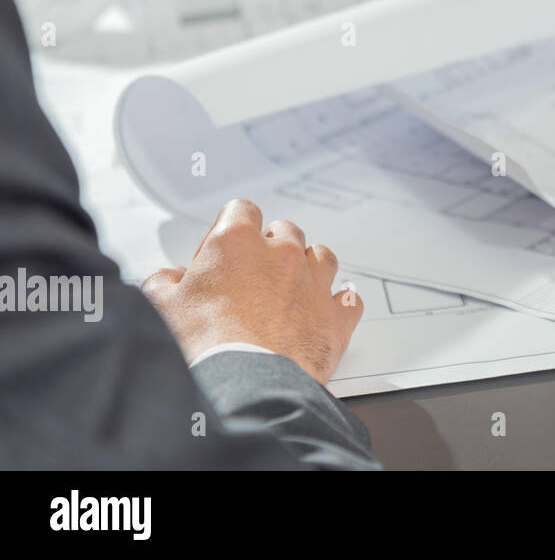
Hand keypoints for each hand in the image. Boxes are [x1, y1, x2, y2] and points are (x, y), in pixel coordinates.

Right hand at [142, 199, 363, 384]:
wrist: (242, 387)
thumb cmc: (203, 347)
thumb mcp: (161, 308)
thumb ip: (164, 283)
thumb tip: (169, 279)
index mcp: (237, 243)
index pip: (240, 210)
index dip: (229, 229)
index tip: (219, 254)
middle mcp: (282, 255)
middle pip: (285, 231)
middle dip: (269, 248)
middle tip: (250, 277)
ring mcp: (314, 284)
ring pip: (321, 257)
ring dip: (307, 268)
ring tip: (289, 291)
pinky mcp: (336, 317)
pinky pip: (349, 300)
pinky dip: (339, 305)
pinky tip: (326, 312)